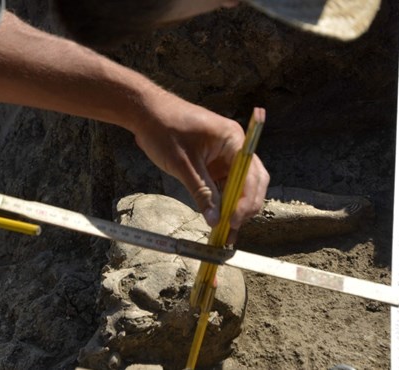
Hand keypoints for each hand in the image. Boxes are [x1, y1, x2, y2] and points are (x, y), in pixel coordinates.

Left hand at [131, 95, 269, 241]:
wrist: (146, 113)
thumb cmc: (164, 130)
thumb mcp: (182, 165)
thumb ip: (201, 192)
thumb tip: (214, 219)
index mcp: (233, 139)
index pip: (250, 174)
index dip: (245, 200)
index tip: (233, 220)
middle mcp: (234, 147)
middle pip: (252, 181)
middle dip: (245, 206)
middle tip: (232, 229)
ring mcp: (225, 155)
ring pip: (239, 186)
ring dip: (234, 207)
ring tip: (226, 231)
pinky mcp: (214, 163)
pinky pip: (224, 185)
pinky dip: (223, 201)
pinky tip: (218, 219)